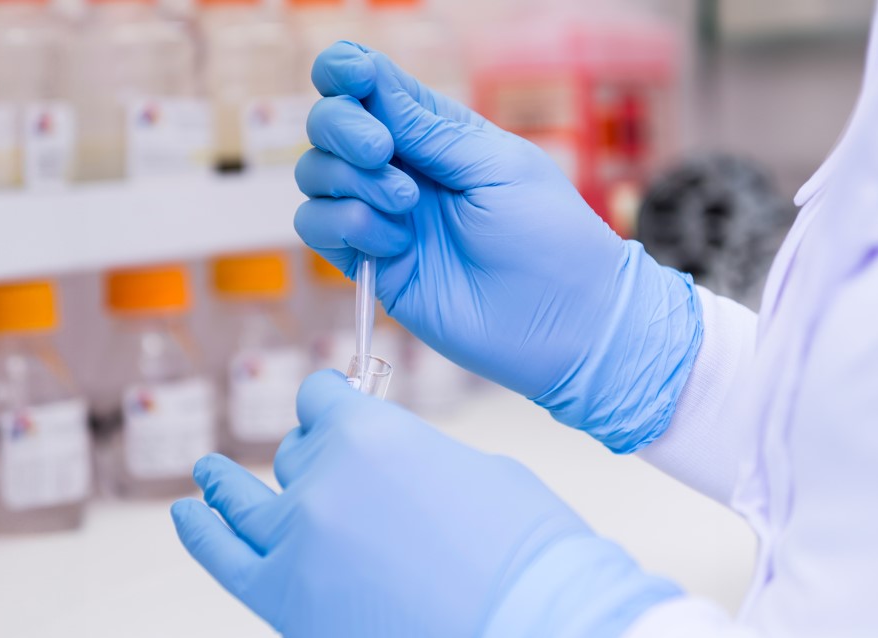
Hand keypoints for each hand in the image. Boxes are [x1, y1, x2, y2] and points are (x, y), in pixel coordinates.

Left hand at [171, 371, 679, 637]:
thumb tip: (386, 466)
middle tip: (329, 476)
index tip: (329, 408)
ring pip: (247, 500)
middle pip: (296, 454)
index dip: (329, 402)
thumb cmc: (528, 558)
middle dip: (314, 459)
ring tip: (209, 474)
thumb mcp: (473, 469)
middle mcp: (321, 478)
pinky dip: (200, 532)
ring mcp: (296, 541)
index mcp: (369, 432)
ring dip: (223, 483)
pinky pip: (224, 558)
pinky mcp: (286, 601)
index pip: (321, 398)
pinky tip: (189, 513)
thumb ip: (409, 456)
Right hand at [295, 43, 701, 452]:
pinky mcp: (368, 263)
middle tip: (381, 151)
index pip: (370, 88)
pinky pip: (318, 227)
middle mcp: (400, 170)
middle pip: (329, 128)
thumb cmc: (549, 238)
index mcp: (436, 135)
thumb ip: (428, 130)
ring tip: (405, 206)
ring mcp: (381, 216)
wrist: (561, 325)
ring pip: (315, 176)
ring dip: (351, 183)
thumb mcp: (495, 166)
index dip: (346, 72)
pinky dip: (347, 226)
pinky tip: (395, 243)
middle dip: (343, 129)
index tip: (349, 76)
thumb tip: (370, 79)